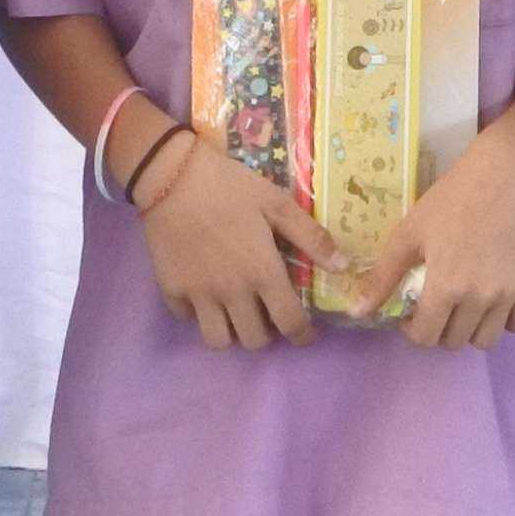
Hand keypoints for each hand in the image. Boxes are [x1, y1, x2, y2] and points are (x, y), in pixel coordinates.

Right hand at [134, 120, 334, 351]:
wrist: (172, 174)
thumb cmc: (230, 186)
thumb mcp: (277, 203)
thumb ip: (310, 236)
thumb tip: (343, 266)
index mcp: (262, 272)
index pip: (290, 323)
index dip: (303, 336)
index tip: (305, 333)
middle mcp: (232, 292)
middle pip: (254, 341)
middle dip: (268, 334)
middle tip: (267, 314)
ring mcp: (198, 294)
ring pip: (219, 341)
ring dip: (233, 333)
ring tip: (236, 313)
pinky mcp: (171, 288)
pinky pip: (187, 319)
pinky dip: (199, 314)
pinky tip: (205, 293)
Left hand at [347, 128, 514, 351]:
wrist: (502, 177)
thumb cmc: (450, 202)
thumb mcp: (408, 234)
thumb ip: (383, 277)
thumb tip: (357, 313)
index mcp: (445, 287)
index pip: (426, 337)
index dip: (413, 329)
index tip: (414, 312)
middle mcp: (479, 299)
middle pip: (455, 342)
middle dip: (440, 328)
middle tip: (439, 304)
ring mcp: (510, 295)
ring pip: (487, 340)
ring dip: (471, 329)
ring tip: (466, 305)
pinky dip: (506, 320)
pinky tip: (495, 300)